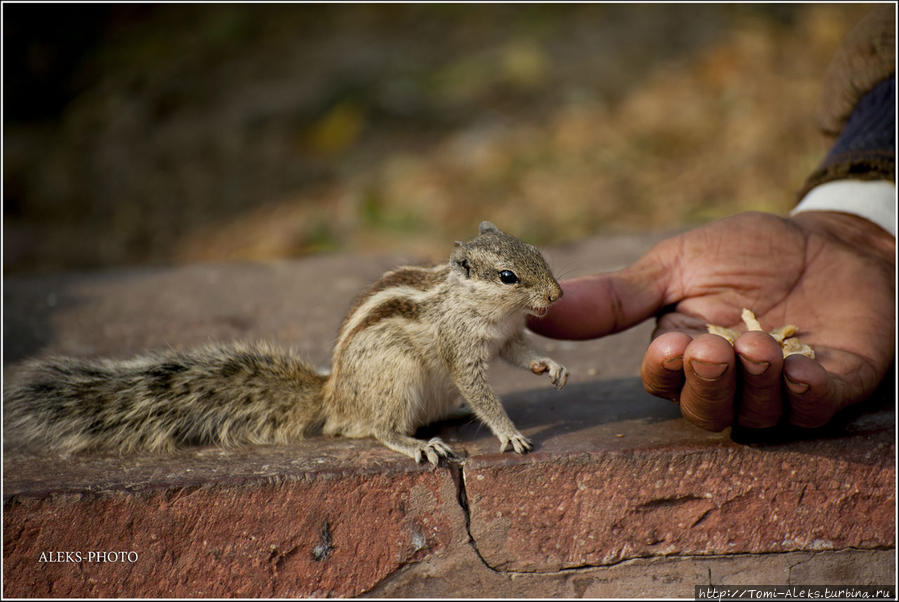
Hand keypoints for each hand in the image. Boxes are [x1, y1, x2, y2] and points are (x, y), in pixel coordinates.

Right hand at [529, 211, 894, 430]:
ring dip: (755, 385)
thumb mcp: (676, 264)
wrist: (830, 237)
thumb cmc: (746, 250)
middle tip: (716, 349)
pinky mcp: (834, 386)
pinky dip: (807, 398)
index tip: (673, 345)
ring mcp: (781, 387)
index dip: (666, 372)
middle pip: (705, 410)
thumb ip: (617, 296)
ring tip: (762, 344)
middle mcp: (728, 379)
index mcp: (683, 350)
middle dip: (708, 385)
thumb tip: (540, 309)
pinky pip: (814, 413)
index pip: (663, 381)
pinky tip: (804, 369)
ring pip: (756, 416)